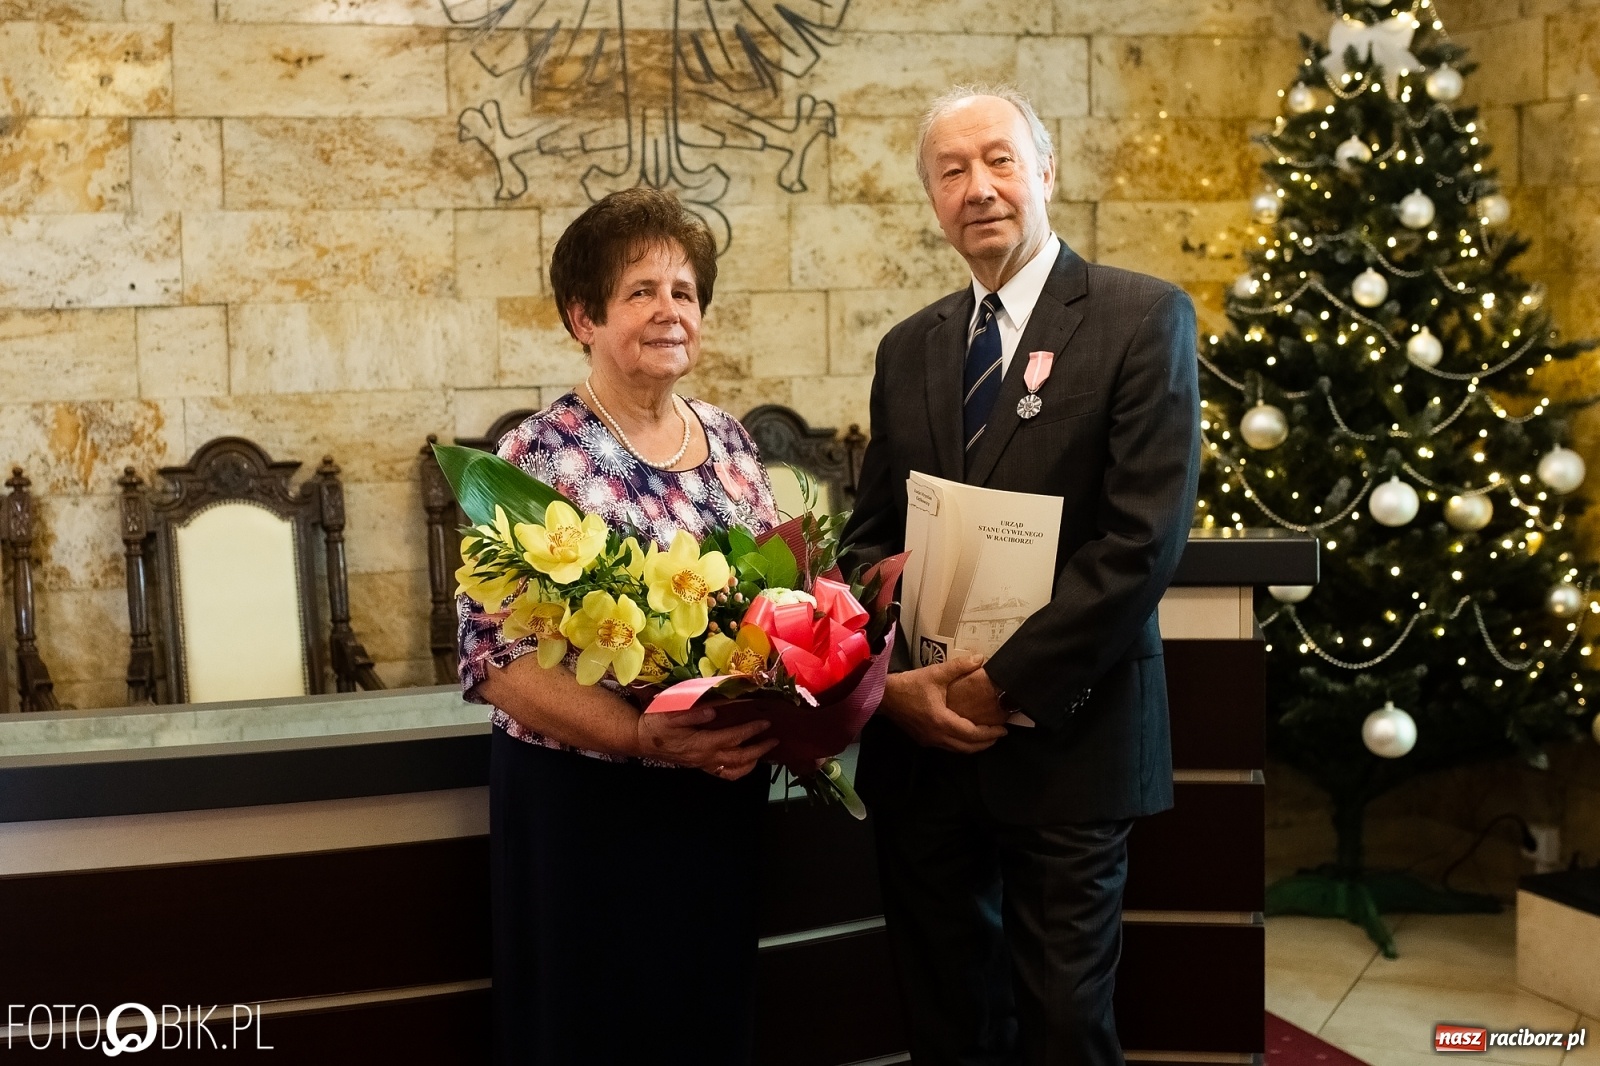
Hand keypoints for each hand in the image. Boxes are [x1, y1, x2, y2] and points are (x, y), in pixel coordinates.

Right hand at [634, 707, 778, 779]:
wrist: (641, 739)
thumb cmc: (655, 724)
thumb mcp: (670, 714)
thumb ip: (692, 714)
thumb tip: (713, 711)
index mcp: (701, 744)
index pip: (733, 738)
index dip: (751, 731)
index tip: (765, 722)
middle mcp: (705, 757)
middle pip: (739, 758)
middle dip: (759, 749)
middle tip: (774, 739)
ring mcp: (703, 764)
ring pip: (734, 771)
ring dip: (752, 762)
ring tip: (764, 751)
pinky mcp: (700, 765)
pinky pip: (725, 774)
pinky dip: (739, 770)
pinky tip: (746, 761)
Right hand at [881, 656, 1006, 753]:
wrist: (883, 696)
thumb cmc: (908, 685)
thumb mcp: (936, 673)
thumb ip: (959, 666)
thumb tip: (981, 658)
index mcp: (941, 721)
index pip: (972, 734)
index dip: (990, 733)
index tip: (1004, 728)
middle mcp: (936, 735)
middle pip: (967, 747)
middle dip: (986, 743)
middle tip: (999, 734)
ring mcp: (929, 740)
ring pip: (957, 749)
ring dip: (974, 745)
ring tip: (987, 736)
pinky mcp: (923, 739)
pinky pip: (947, 747)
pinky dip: (961, 744)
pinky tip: (965, 734)